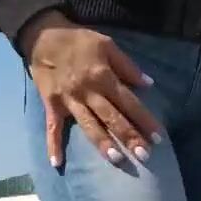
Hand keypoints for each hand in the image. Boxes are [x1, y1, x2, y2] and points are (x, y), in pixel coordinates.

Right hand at [22, 11, 162, 166]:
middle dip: (128, 137)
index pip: (129, 102)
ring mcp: (68, 101)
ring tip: (116, 160)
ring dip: (102, 143)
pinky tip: (56, 163)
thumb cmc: (78, 40)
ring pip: (88, 125)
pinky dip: (53, 145)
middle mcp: (87, 92)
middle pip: (111, 118)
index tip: (157, 138)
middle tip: (144, 156)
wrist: (42, 36)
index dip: (144, 120)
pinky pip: (52, 128)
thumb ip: (127, 66)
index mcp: (103, 77)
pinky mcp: (52, 105)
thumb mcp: (107, 44)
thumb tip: (148, 85)